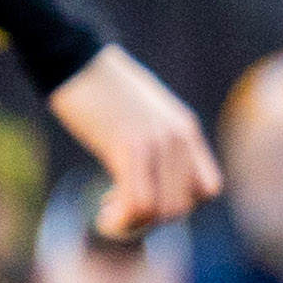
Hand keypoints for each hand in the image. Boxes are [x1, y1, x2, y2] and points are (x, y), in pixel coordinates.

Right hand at [46, 47, 219, 238]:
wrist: (74, 58)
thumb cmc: (100, 87)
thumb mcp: (142, 113)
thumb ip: (155, 138)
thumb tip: (149, 166)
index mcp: (186, 131)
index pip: (209, 189)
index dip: (179, 205)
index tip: (148, 199)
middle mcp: (179, 139)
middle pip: (186, 206)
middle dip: (153, 220)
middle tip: (122, 210)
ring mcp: (158, 143)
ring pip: (165, 211)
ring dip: (136, 223)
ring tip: (111, 213)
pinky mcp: (129, 146)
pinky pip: (140, 203)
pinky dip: (122, 220)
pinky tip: (104, 212)